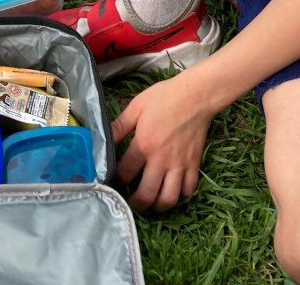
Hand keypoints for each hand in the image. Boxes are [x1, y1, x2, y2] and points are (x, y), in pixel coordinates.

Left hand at [111, 74, 213, 211]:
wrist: (197, 94)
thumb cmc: (165, 97)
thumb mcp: (137, 106)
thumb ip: (119, 125)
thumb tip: (102, 139)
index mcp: (143, 144)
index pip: (125, 173)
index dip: (117, 180)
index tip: (115, 179)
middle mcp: (161, 160)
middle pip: (146, 195)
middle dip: (136, 203)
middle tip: (132, 201)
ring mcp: (179, 164)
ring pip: (168, 199)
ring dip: (158, 204)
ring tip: (153, 199)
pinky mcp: (194, 164)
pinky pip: (188, 190)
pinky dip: (181, 194)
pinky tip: (174, 187)